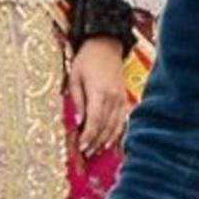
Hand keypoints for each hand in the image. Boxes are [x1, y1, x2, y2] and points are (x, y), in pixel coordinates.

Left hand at [69, 37, 127, 157]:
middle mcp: (113, 96)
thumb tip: (77, 122)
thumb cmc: (86, 60)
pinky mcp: (124, 96)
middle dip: (95, 141)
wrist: (105, 45)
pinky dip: (117, 131)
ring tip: (96, 150)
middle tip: (85, 153)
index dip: (88, 136)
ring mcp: (121, 97)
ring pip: (116, 124)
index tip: (80, 147)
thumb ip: (78, 101)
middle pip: (105, 126)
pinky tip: (111, 140)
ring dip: (106, 139)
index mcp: (99, 92)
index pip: (94, 121)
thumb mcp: (74, 78)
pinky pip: (123, 118)